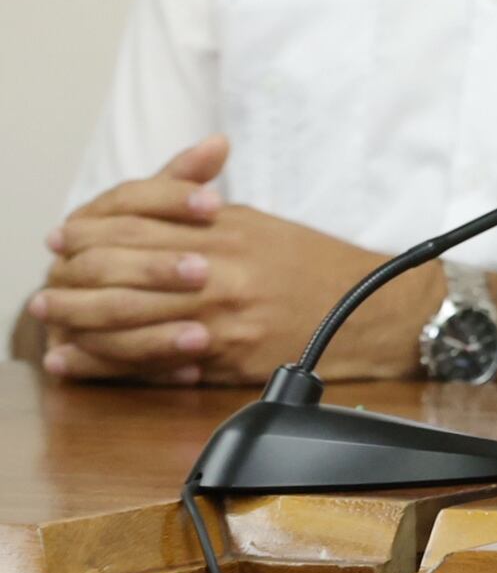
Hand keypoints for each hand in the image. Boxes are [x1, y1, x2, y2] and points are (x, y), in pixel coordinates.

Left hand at [38, 139, 437, 384]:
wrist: (372, 309)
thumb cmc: (313, 266)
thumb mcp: (258, 223)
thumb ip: (200, 213)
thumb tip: (137, 210)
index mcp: (226, 228)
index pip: (139, 219)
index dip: (91, 228)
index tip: (64, 236)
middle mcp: (220, 267)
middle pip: (122, 266)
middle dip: (74, 274)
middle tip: (47, 280)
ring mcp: (221, 314)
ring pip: (126, 316)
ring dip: (79, 318)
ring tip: (52, 316)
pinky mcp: (226, 357)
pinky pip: (149, 360)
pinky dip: (103, 362)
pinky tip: (75, 360)